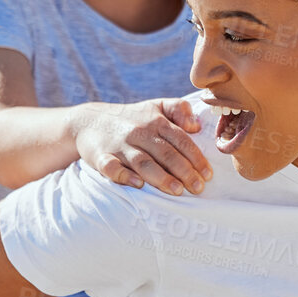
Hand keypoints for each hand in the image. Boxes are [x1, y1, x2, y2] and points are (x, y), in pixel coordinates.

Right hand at [75, 98, 211, 195]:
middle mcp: (140, 133)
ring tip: (177, 191)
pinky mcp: (101, 156)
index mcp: (156, 121)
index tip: (208, 175)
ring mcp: (120, 145)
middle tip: (198, 188)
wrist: (89, 121)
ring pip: (143, 162)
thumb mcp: (156, 106)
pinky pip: (112, 168)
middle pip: (165, 153)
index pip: (181, 140)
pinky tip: (138, 185)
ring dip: (161, 177)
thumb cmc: (131, 118)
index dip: (196, 158)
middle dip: (184, 171)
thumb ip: (179, 109)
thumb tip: (196, 126)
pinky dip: (124, 176)